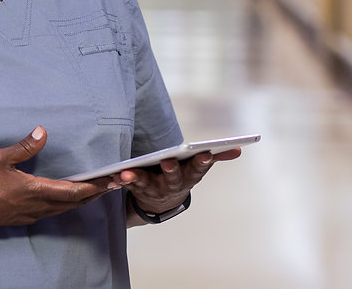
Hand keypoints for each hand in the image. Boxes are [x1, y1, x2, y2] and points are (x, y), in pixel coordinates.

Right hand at [0, 126, 112, 230]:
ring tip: (93, 191)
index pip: (72, 191)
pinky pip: (50, 213)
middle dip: (93, 194)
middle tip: (110, 185)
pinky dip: (64, 205)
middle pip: (73, 203)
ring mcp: (29, 215)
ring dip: (80, 200)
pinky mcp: (21, 219)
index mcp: (34, 190)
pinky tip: (63, 199)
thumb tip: (43, 131)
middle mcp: (36, 206)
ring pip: (62, 209)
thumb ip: (24, 146)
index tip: (108, 181)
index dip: (93, 187)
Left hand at [115, 148, 240, 214]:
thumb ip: (216, 156)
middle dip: (171, 170)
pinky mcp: (136, 189)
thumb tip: (239, 149)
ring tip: (127, 173)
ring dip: (137, 179)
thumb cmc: (181, 175)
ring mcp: (154, 189)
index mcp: (190, 176)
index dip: (203, 161)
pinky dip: (120, 181)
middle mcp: (173, 185)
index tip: (206, 152)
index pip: (199, 168)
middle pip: (173, 178)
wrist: (161, 203)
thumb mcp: (198, 167)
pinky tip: (113, 175)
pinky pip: (128, 185)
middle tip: (168, 161)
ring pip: (146, 184)